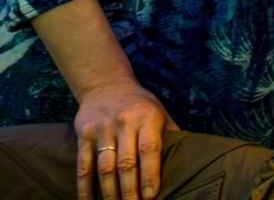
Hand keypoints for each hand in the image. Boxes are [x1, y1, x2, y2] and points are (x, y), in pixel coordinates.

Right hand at [73, 79, 176, 199]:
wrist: (106, 85)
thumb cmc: (139, 105)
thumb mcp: (159, 112)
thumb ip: (170, 135)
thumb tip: (190, 158)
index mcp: (148, 118)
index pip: (149, 150)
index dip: (150, 175)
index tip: (151, 197)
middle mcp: (125, 122)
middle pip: (126, 163)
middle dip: (130, 191)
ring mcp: (103, 128)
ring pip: (105, 167)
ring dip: (109, 193)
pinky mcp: (84, 135)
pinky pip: (83, 166)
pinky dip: (84, 187)